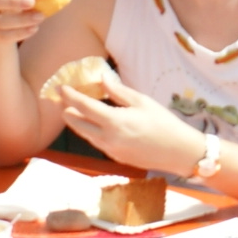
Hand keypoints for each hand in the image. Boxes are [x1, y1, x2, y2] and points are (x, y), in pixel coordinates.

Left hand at [53, 73, 190, 172]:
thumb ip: (118, 91)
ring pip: (86, 135)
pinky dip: (90, 132)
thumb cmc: (163, 123)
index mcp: (114, 122)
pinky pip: (97, 142)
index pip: (84, 107)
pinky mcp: (116, 157)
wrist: (178, 152)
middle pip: (78, 124)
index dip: (70, 96)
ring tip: (72, 111)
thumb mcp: (142, 101)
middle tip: (62, 100)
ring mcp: (110, 150)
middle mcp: (108, 138)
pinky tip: (93, 124)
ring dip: (77, 122)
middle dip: (67, 111)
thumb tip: (102, 80)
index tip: (60, 88)